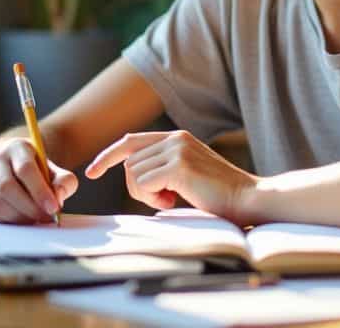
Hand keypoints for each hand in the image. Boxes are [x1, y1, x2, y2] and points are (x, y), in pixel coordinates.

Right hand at [0, 137, 77, 223]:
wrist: (12, 167)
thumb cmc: (37, 171)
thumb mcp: (54, 171)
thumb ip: (64, 182)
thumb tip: (57, 198)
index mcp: (16, 148)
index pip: (25, 169)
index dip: (39, 191)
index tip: (54, 207)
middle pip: (7, 188)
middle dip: (29, 208)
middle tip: (46, 218)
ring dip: (19, 218)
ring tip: (35, 219)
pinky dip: (7, 222)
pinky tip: (20, 219)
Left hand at [85, 130, 258, 222]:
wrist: (248, 199)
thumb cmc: (219, 195)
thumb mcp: (187, 175)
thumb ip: (163, 168)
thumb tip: (132, 173)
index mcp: (177, 137)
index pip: (131, 141)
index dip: (108, 155)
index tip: (91, 172)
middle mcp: (175, 138)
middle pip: (129, 162)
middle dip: (138, 188)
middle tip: (164, 200)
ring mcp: (177, 150)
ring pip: (133, 174)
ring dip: (146, 195)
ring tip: (172, 200)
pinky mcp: (178, 166)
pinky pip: (143, 184)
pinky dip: (152, 199)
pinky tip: (174, 202)